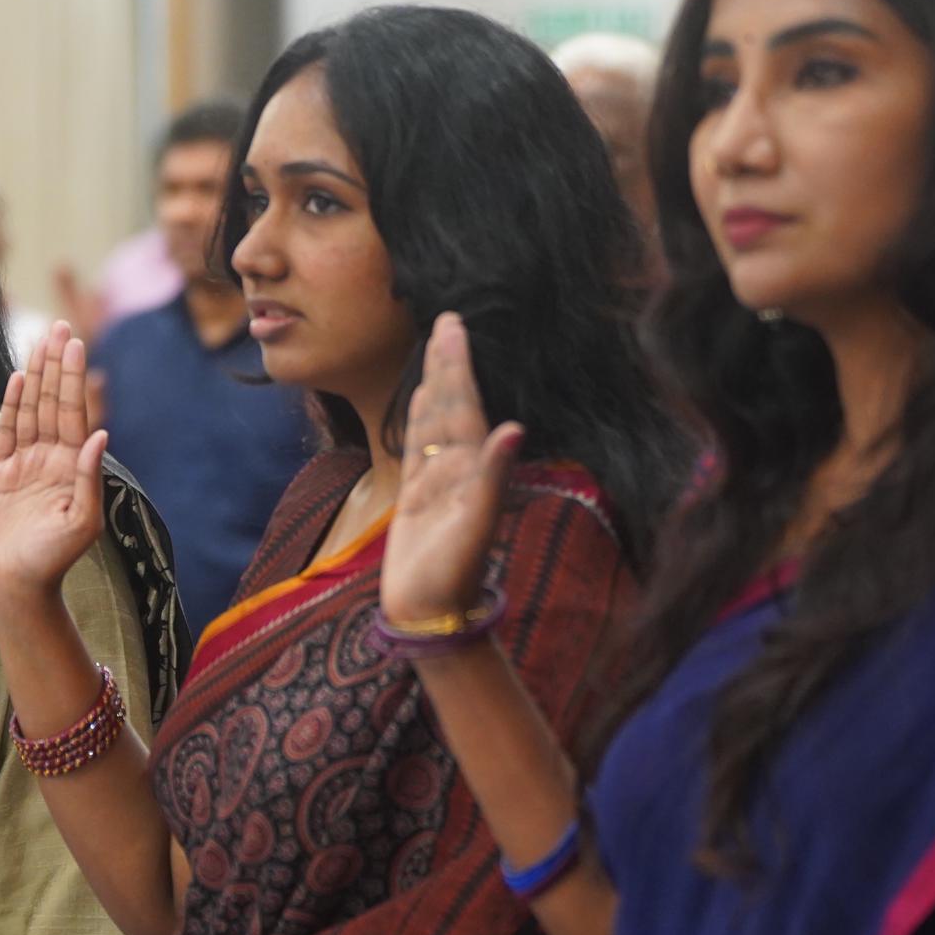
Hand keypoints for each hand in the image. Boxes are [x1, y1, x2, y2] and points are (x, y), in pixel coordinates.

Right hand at [0, 323, 106, 613]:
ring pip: (30, 410)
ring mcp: (24, 463)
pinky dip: (10, 405)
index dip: (74, 378)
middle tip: (58, 327)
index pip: (74, 412)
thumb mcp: (82, 521)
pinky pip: (5, 431)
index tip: (75, 344)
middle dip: (56, 365)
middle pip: (53, 402)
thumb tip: (100, 433)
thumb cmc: (54, 558)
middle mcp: (51, 458)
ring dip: (34, 376)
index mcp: (74, 466)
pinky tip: (16, 379)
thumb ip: (89, 477)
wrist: (16, 584)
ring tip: (38, 341)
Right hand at [381, 313, 520, 626]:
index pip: (467, 405)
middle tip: (448, 320)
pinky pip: (420, 446)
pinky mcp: (421, 495)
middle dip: (451, 363)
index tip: (454, 326)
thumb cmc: (454, 575)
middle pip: (454, 404)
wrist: (432, 614)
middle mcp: (460, 468)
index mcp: (474, 468)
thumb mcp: (476, 526)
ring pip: (438, 420)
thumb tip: (514, 428)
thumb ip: (494, 477)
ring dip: (438, 384)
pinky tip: (422, 398)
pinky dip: (421, 419)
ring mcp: (440, 480)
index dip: (460, 366)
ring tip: (438, 349)